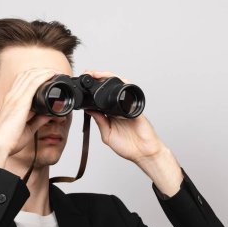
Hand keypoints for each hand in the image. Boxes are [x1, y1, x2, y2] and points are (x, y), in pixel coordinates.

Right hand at [0, 68, 60, 167]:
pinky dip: (43, 76)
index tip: (47, 77)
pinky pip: (33, 84)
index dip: (34, 76)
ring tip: (55, 71)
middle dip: (40, 71)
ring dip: (43, 71)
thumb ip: (39, 120)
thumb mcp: (28, 129)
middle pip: (26, 75)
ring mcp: (15, 98)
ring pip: (30, 76)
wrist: (0, 147)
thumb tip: (49, 114)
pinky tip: (51, 74)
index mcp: (11, 102)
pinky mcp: (20, 102)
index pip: (22, 81)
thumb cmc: (10, 140)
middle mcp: (12, 97)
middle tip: (54, 72)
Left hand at [85, 70, 182, 195]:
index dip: (93, 91)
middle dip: (100, 79)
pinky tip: (114, 85)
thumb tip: (89, 109)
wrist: (143, 153)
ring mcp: (129, 107)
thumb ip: (100, 122)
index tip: (84, 85)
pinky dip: (123, 89)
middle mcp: (119, 108)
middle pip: (110, 89)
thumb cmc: (127, 146)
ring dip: (110, 78)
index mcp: (111, 114)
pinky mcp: (136, 109)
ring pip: (120, 87)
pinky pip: (130, 96)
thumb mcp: (107, 135)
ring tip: (98, 74)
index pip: (101, 98)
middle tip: (89, 73)